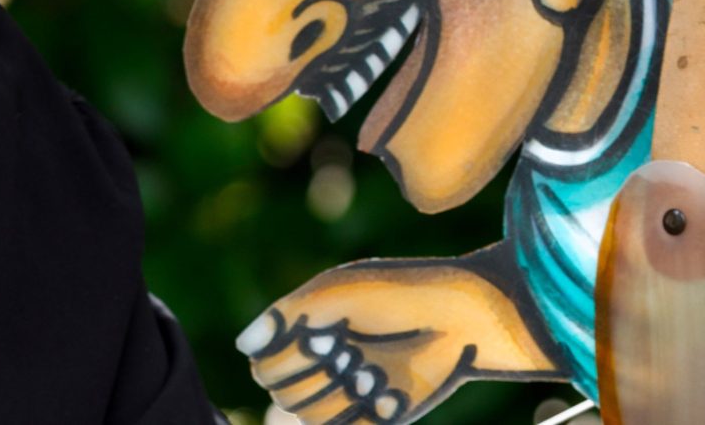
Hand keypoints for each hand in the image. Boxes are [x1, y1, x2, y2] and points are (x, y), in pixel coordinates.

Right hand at [232, 257, 551, 423]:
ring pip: (309, 414)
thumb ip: (285, 315)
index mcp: (310, 327)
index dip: (280, 357)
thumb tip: (243, 346)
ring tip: (369, 368)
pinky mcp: (377, 414)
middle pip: (282, 392)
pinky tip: (383, 388)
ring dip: (334, 394)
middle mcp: (325, 359)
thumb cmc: (396, 293)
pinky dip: (354, 415)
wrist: (461, 317)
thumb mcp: (335, 292)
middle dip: (310, 374)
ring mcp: (350, 389)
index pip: (264, 361)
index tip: (314, 336)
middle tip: (348, 350)